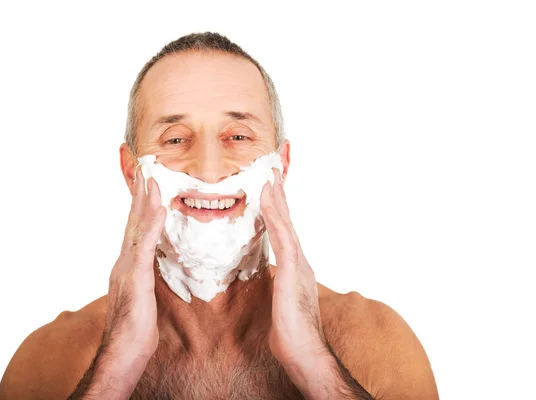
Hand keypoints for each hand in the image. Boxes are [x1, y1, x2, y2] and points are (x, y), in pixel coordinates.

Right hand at [103, 167, 165, 371]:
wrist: (122, 354)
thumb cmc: (135, 333)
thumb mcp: (143, 300)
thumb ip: (145, 281)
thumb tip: (152, 272)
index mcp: (128, 267)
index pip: (135, 231)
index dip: (140, 208)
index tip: (146, 186)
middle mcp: (124, 263)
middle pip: (132, 223)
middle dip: (139, 196)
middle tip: (145, 170)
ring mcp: (127, 269)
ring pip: (136, 228)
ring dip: (144, 201)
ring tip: (151, 178)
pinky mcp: (135, 279)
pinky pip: (145, 247)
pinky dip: (151, 225)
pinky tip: (159, 208)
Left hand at [261, 169, 329, 368]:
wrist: (305, 353)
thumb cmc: (291, 333)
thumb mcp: (279, 302)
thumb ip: (277, 284)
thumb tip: (268, 278)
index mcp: (295, 267)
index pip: (283, 232)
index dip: (276, 210)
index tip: (269, 190)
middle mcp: (299, 260)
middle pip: (287, 221)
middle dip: (278, 195)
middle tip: (271, 171)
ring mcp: (299, 263)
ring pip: (286, 222)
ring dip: (276, 197)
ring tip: (269, 175)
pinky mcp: (294, 269)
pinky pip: (282, 235)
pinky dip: (274, 214)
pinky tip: (266, 197)